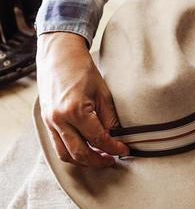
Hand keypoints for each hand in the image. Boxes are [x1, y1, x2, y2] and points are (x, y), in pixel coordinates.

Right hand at [36, 32, 128, 166]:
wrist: (59, 56)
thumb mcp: (103, 93)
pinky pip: (58, 145)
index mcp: (76, 111)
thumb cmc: (82, 70)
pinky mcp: (46, 122)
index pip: (98, 139)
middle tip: (112, 160)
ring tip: (100, 158)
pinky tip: (85, 149)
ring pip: (66, 154)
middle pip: (80, 153)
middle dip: (98, 161)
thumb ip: (110, 118)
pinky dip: (71, 153)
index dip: (114, 148)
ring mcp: (50, 122)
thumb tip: (118, 137)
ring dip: (83, 161)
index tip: (124, 150)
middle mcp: (59, 120)